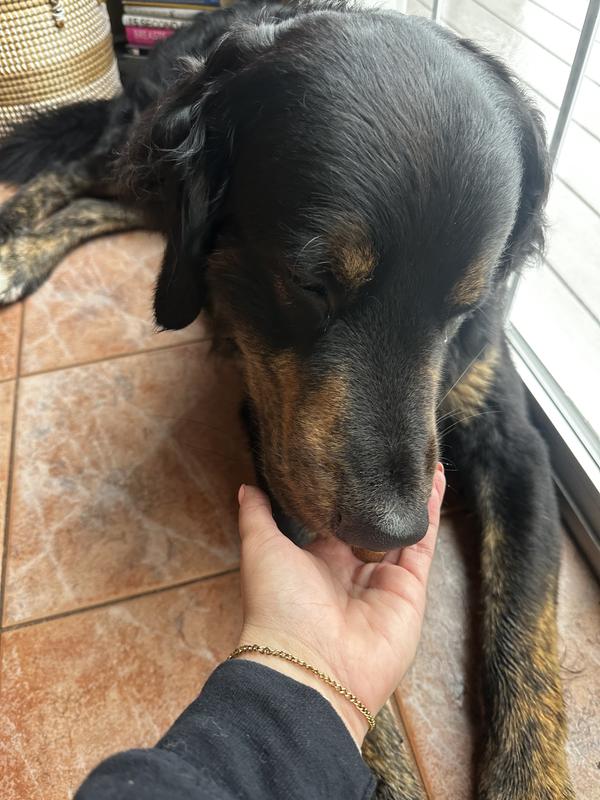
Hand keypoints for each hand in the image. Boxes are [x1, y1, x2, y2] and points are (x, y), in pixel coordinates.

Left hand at [235, 464, 445, 745]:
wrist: (309, 662)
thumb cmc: (277, 606)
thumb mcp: (260, 549)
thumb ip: (257, 515)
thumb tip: (246, 487)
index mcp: (319, 561)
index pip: (338, 518)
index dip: (347, 491)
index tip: (353, 458)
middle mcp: (353, 570)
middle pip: (374, 523)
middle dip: (384, 492)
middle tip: (392, 452)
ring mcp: (384, 580)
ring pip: (402, 528)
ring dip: (413, 494)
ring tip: (420, 455)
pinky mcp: (410, 589)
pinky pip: (423, 544)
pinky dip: (431, 511)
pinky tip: (435, 478)